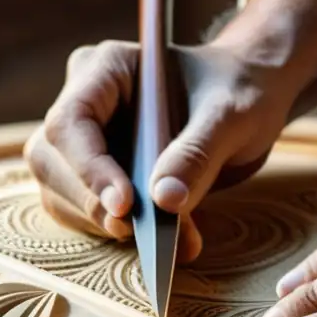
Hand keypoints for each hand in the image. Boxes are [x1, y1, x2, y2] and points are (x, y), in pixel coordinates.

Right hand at [26, 0, 316, 260]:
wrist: (262, 93)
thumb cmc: (252, 85)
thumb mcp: (236, 115)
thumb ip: (199, 153)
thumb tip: (163, 206)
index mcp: (104, 68)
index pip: (70, 123)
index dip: (88, 171)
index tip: (126, 210)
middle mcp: (86, 100)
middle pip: (54, 164)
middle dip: (98, 206)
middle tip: (151, 241)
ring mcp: (92, 139)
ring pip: (67, 194)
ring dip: (113, 229)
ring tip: (175, 247)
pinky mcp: (109, 172)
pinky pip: (97, 213)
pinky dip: (128, 237)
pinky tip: (174, 244)